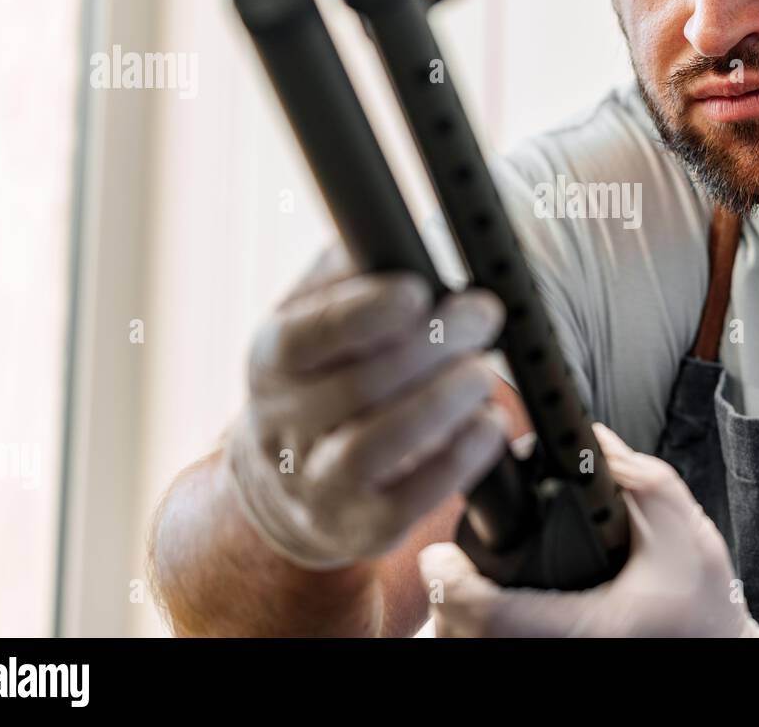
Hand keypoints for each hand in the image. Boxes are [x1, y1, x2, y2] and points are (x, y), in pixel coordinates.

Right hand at [225, 244, 509, 569]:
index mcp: (271, 360)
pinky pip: (409, 500)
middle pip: (356, 386)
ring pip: (376, 448)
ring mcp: (317, 484)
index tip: (417, 289)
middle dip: (429, 346)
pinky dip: (456, 461)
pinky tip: (488, 426)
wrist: (283, 483)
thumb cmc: (316, 378)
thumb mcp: (310, 317)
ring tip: (483, 372)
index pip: (305, 337)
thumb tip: (392, 231)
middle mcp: (283, 426)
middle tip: (482, 315)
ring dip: (441, 404)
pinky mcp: (360, 526)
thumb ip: (346, 272)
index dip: (362, 313)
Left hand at [418, 423, 758, 636]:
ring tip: (461, 590)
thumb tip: (590, 437)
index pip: (493, 615)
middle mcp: (567, 652)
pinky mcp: (552, 673)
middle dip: (448, 599)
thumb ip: (633, 475)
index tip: (439, 553)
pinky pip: (492, 659)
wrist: (721, 652)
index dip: (453, 582)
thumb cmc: (704, 605)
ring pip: (472, 655)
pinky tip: (484, 618)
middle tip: (447, 564)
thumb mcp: (679, 525)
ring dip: (457, 624)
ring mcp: (555, 669)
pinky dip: (478, 640)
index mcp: (589, 625)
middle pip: (468, 640)